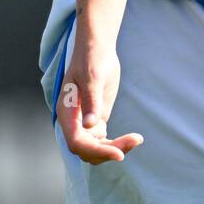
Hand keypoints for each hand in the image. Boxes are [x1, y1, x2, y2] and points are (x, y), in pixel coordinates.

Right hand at [56, 42, 143, 163]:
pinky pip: (103, 142)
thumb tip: (89, 125)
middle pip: (86, 150)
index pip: (77, 142)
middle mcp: (72, 122)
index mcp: (66, 113)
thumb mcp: (93, 78)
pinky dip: (116, 144)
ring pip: (95, 149)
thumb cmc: (92, 59)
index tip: (119, 154)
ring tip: (136, 139)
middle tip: (135, 140)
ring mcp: (83, 123)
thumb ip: (91, 102)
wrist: (97, 49)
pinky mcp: (96, 121)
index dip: (96, 151)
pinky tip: (133, 139)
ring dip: (114, 149)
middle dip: (109, 151)